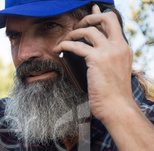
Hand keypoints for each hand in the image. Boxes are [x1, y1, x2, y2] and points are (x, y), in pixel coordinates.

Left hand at [53, 5, 135, 125]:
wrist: (116, 108)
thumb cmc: (112, 96)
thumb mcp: (113, 73)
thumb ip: (107, 61)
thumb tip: (92, 57)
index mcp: (124, 49)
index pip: (114, 24)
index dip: (101, 15)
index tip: (92, 11)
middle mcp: (119, 46)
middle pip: (106, 18)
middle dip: (89, 17)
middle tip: (75, 27)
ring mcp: (109, 51)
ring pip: (89, 30)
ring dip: (72, 33)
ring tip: (63, 41)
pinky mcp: (97, 59)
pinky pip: (76, 46)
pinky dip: (65, 45)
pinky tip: (58, 49)